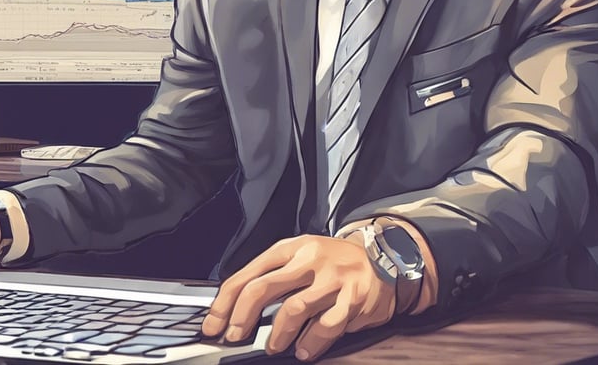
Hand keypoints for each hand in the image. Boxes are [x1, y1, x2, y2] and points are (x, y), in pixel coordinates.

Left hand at [202, 234, 395, 360]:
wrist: (383, 258)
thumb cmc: (335, 262)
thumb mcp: (302, 255)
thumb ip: (274, 275)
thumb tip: (236, 306)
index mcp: (292, 248)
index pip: (248, 273)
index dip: (225, 302)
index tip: (214, 323)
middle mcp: (310, 260)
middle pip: (263, 288)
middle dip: (241, 318)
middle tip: (235, 336)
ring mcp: (331, 279)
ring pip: (292, 309)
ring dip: (276, 335)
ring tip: (274, 346)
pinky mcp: (352, 299)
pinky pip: (324, 327)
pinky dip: (310, 343)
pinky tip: (304, 350)